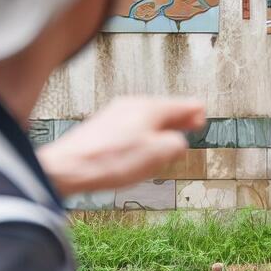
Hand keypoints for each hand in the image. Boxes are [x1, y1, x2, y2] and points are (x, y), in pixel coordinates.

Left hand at [36, 96, 204, 195]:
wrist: (69, 167)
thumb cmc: (112, 161)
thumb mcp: (158, 155)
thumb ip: (177, 144)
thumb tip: (178, 142)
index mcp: (150, 107)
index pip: (185, 104)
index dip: (197, 115)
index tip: (201, 123)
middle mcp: (133, 104)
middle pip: (165, 110)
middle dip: (179, 122)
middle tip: (189, 129)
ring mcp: (116, 113)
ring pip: (148, 119)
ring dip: (159, 132)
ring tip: (164, 149)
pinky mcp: (103, 126)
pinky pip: (132, 127)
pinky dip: (142, 136)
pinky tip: (139, 152)